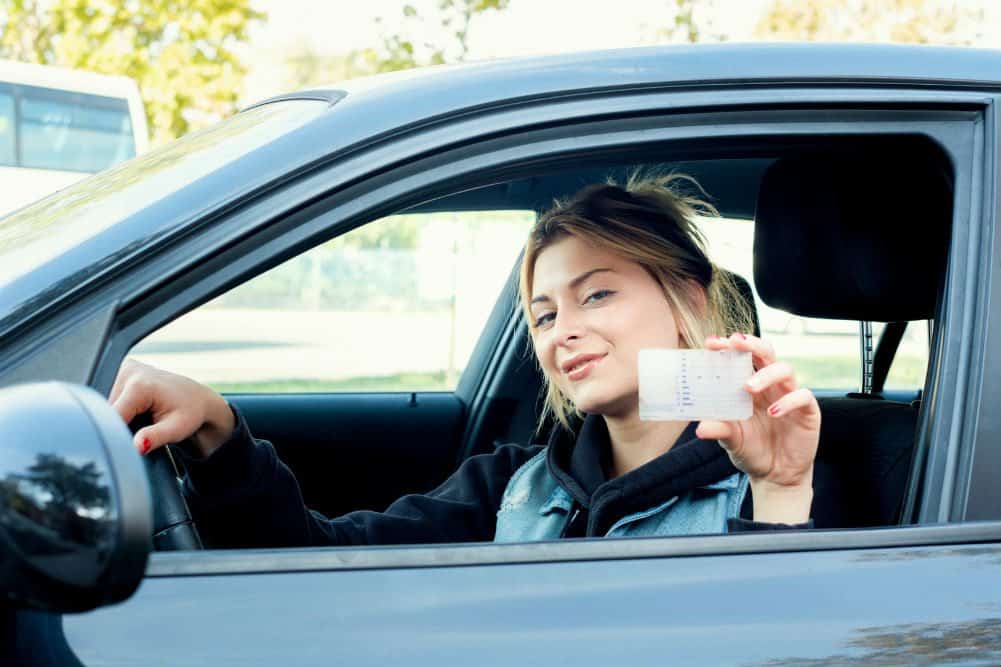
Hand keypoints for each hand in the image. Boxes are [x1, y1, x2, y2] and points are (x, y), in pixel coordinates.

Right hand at [109, 358, 234, 457]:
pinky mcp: (122, 370)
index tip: (129, 445)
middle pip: (107, 411)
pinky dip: (121, 409)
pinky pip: (111, 397)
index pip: (112, 418)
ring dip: (119, 418)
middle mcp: (128, 371)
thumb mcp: (176, 429)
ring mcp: (124, 368)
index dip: (117, 434)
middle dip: (119, 425)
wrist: (197, 399)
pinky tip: (137, 411)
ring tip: (142, 418)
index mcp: (139, 386)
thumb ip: (154, 438)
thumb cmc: (190, 414)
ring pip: (106, 406)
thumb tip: (136, 447)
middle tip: (143, 429)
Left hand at [695, 333, 820, 523]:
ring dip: (766, 374)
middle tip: (735, 343)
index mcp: (749, 385)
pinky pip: (803, 396)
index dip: (729, 347)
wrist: (775, 476)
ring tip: (748, 387)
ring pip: (785, 369)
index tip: (712, 343)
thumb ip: (718, 429)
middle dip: (751, 344)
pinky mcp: (807, 411)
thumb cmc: (752, 450)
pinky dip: (788, 401)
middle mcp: (770, 386)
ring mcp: (789, 396)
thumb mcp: (731, 439)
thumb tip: (699, 428)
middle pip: (766, 353)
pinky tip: (773, 412)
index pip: (742, 357)